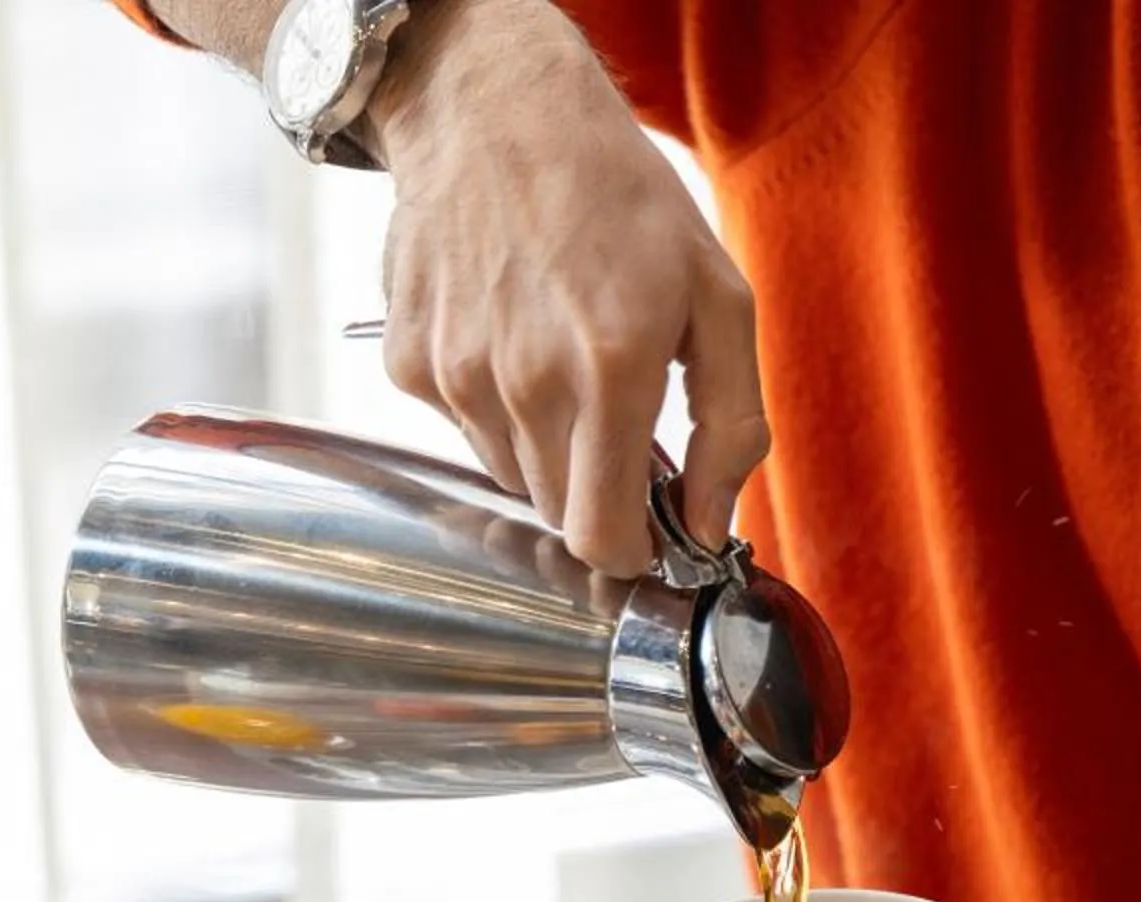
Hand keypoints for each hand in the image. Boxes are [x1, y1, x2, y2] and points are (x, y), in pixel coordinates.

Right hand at [369, 0, 767, 576]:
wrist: (497, 112)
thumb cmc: (620, 197)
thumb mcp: (718, 297)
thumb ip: (731, 424)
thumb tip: (710, 524)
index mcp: (612, 367)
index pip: (600, 535)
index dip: (628, 550)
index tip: (644, 531)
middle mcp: (524, 381)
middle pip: (556, 511)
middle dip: (594, 487)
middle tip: (616, 416)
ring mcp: (456, 375)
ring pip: (509, 474)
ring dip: (544, 445)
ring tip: (561, 358)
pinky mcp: (410, 364)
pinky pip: (462, 428)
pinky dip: (492, 405)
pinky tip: (509, 334)